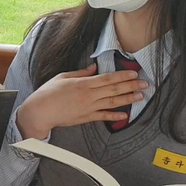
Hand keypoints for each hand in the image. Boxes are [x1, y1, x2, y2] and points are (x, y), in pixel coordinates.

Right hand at [16, 64, 146, 139]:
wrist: (40, 111)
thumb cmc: (48, 93)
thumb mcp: (62, 77)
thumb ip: (80, 73)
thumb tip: (93, 68)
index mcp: (83, 83)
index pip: (108, 78)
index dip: (122, 76)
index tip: (133, 73)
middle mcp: (89, 95)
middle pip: (114, 89)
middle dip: (131, 86)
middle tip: (144, 84)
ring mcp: (89, 107)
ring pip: (112, 102)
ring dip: (128, 99)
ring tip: (140, 96)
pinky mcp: (86, 117)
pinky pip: (104, 116)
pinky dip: (115, 116)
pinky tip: (125, 115)